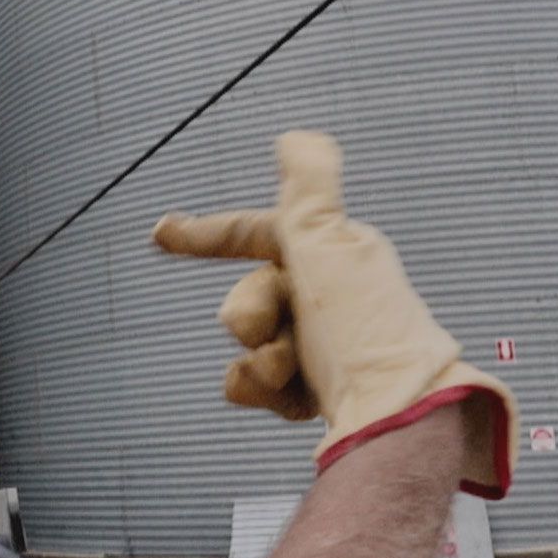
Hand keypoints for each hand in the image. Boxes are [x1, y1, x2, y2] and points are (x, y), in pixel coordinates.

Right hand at [152, 132, 516, 498]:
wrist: (397, 420)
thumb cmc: (365, 332)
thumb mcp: (330, 247)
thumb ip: (308, 189)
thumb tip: (296, 137)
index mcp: (335, 254)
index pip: (258, 233)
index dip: (208, 234)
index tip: (160, 233)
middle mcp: (331, 298)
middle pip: (247, 297)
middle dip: (247, 314)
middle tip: (266, 330)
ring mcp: (322, 349)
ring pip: (248, 346)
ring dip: (258, 360)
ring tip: (289, 373)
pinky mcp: (314, 395)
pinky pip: (255, 384)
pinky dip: (264, 392)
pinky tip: (294, 400)